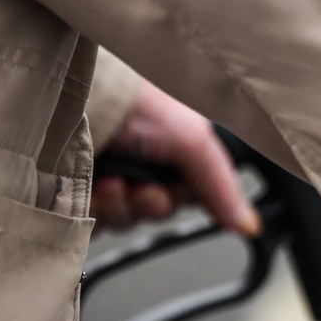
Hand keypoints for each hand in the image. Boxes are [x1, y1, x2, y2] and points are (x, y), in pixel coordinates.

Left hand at [90, 80, 258, 234]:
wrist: (71, 95)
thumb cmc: (129, 101)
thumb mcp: (192, 139)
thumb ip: (222, 185)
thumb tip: (249, 225)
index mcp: (172, 146)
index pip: (192, 192)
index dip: (184, 198)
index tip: (176, 189)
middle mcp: (141, 161)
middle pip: (160, 210)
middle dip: (152, 204)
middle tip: (143, 188)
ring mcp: (106, 177)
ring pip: (127, 219)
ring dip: (123, 206)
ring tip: (111, 182)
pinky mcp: (74, 192)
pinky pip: (92, 222)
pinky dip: (94, 212)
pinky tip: (91, 189)